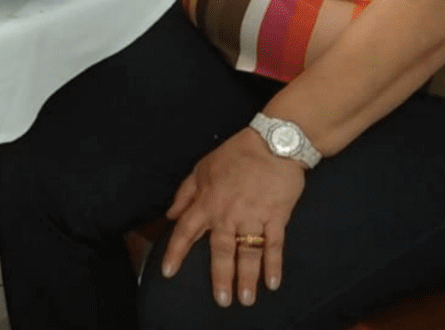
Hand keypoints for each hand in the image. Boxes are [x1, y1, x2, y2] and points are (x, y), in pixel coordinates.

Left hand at [159, 129, 307, 308]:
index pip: (186, 231)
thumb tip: (170, 215)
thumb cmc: (236, 154)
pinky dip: (274, 265)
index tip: (168, 272)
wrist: (273, 143)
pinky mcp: (277, 216)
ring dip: (246, 278)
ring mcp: (252, 216)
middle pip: (220, 250)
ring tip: (245, 299)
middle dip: (219, 277)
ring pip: (247, 253)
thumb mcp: (201, 168)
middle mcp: (227, 213)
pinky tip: (273, 283)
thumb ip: (185, 193)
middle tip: (221, 301)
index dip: (175, 252)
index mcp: (206, 201)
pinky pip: (274, 245)